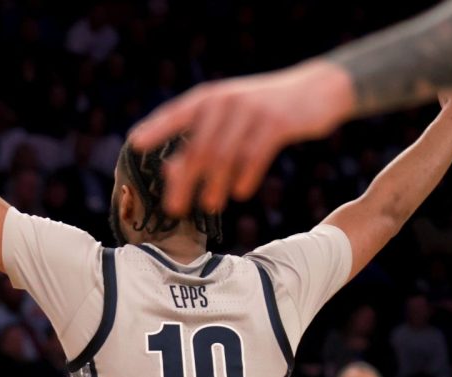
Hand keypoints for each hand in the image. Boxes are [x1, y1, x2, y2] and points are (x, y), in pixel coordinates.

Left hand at [128, 60, 354, 215]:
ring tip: (209, 206)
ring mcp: (252, 111)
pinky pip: (254, 157)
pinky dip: (245, 178)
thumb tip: (170, 172)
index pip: (175, 114)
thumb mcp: (231, 118)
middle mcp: (226, 101)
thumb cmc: (263, 112)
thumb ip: (201, 140)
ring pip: (224, 156)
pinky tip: (240, 193)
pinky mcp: (276, 123)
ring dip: (214, 185)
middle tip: (174, 209)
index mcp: (209, 98)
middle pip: (198, 147)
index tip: (135, 144)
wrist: (317, 91)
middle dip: (185, 182)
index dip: (155, 128)